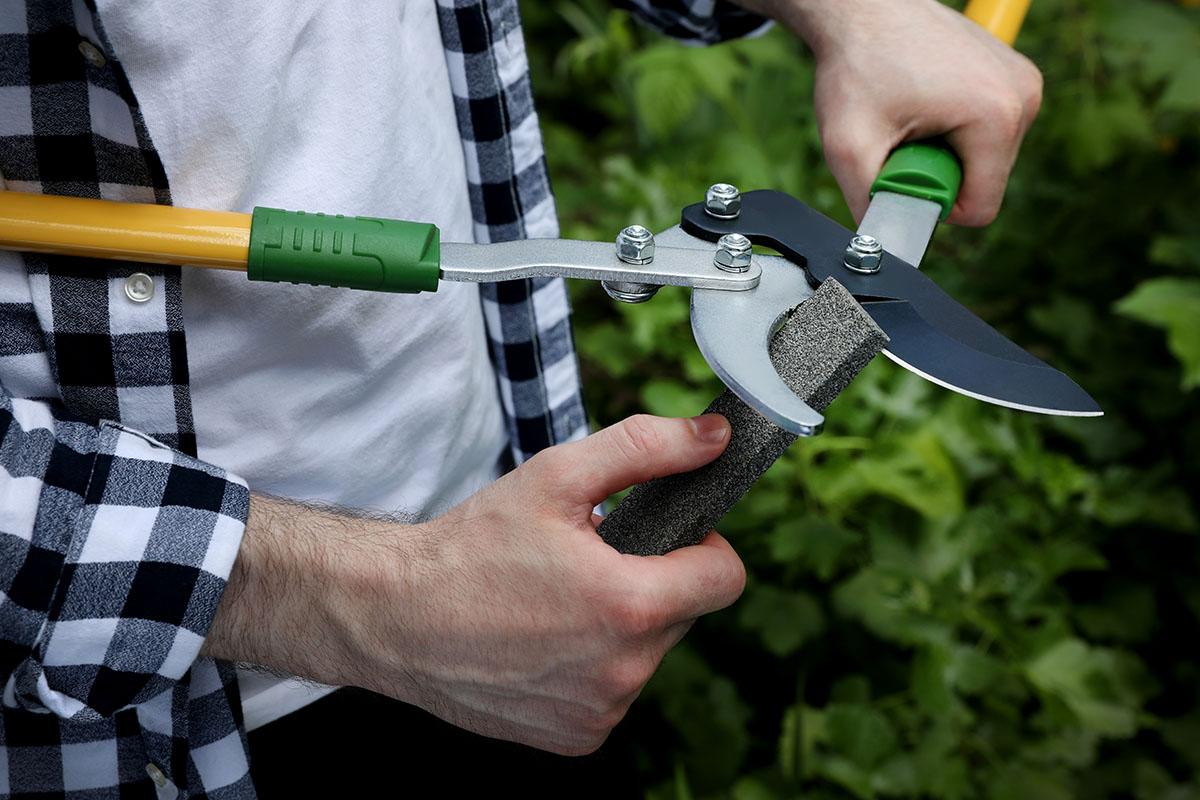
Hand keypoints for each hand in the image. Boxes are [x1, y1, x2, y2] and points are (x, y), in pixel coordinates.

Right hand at [203, 414, 744, 754]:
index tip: (667, 535)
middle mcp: (622, 673)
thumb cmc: (470, 546)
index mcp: (628, 606)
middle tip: (590, 561)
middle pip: (684, 615)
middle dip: (652, 583)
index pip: (725, 579)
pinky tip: (544, 642)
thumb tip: (714, 438)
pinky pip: (613, 693)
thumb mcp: (557, 477)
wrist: (394, 617)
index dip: (704, 546)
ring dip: (621, 626)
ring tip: (558, 600)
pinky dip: (592, 666)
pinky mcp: (575, 738)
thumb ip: (645, 448)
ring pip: (648, 655)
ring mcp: (599, 713)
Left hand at [737, 0, 1042, 225]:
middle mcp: (1023, 97)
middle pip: (986, 184)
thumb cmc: (857, 65)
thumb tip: (880, 249)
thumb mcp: (849, 147)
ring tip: (913, 117)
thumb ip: (868, 204)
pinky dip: (955, 131)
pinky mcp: (1015, 76)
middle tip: (902, 138)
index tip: (902, 171)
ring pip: (987, 160)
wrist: (863, 8)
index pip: (981, 208)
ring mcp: (1024, 83)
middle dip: (938, 175)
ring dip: (945, 153)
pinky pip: (988, 133)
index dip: (934, 206)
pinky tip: (926, 103)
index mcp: (995, 116)